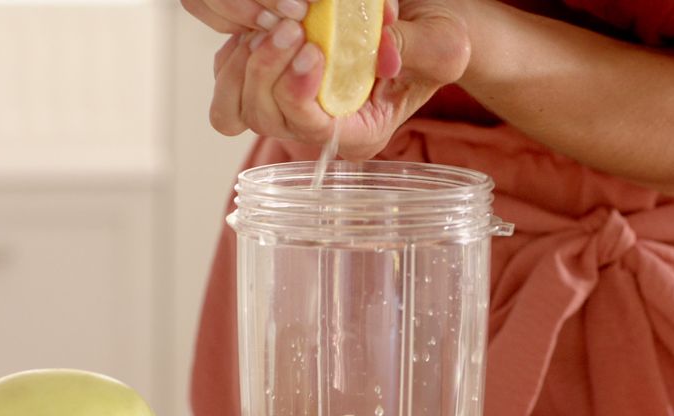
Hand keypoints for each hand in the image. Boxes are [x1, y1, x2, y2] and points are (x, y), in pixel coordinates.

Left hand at [207, 0, 469, 159]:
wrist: (420, 29)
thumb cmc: (435, 44)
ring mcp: (290, 107)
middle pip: (265, 118)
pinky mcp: (270, 82)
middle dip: (268, 71)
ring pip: (237, 105)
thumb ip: (416, 50)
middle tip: (291, 26)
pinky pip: (229, 77)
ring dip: (247, 62)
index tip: (311, 51)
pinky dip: (238, 50)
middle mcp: (319, 128)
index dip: (299, 94)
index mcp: (359, 134)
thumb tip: (383, 56)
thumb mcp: (444, 46)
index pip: (312, 129)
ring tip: (280, 25)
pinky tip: (266, 25)